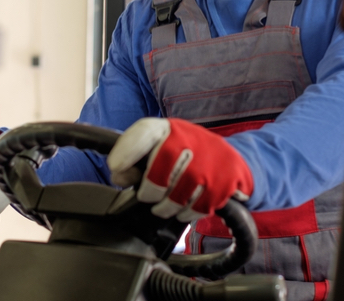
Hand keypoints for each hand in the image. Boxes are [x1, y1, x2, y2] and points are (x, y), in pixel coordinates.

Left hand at [107, 117, 252, 222]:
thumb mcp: (159, 145)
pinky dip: (186, 213)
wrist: (228, 156)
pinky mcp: (224, 183)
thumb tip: (119, 176)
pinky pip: (197, 208)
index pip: (145, 133)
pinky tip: (182, 209)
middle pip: (159, 173)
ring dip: (165, 207)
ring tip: (163, 206)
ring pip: (177, 196)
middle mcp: (191, 141)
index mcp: (169, 129)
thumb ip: (136, 157)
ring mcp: (210, 163)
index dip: (127, 150)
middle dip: (149, 191)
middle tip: (147, 196)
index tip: (115, 166)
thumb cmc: (184, 151)